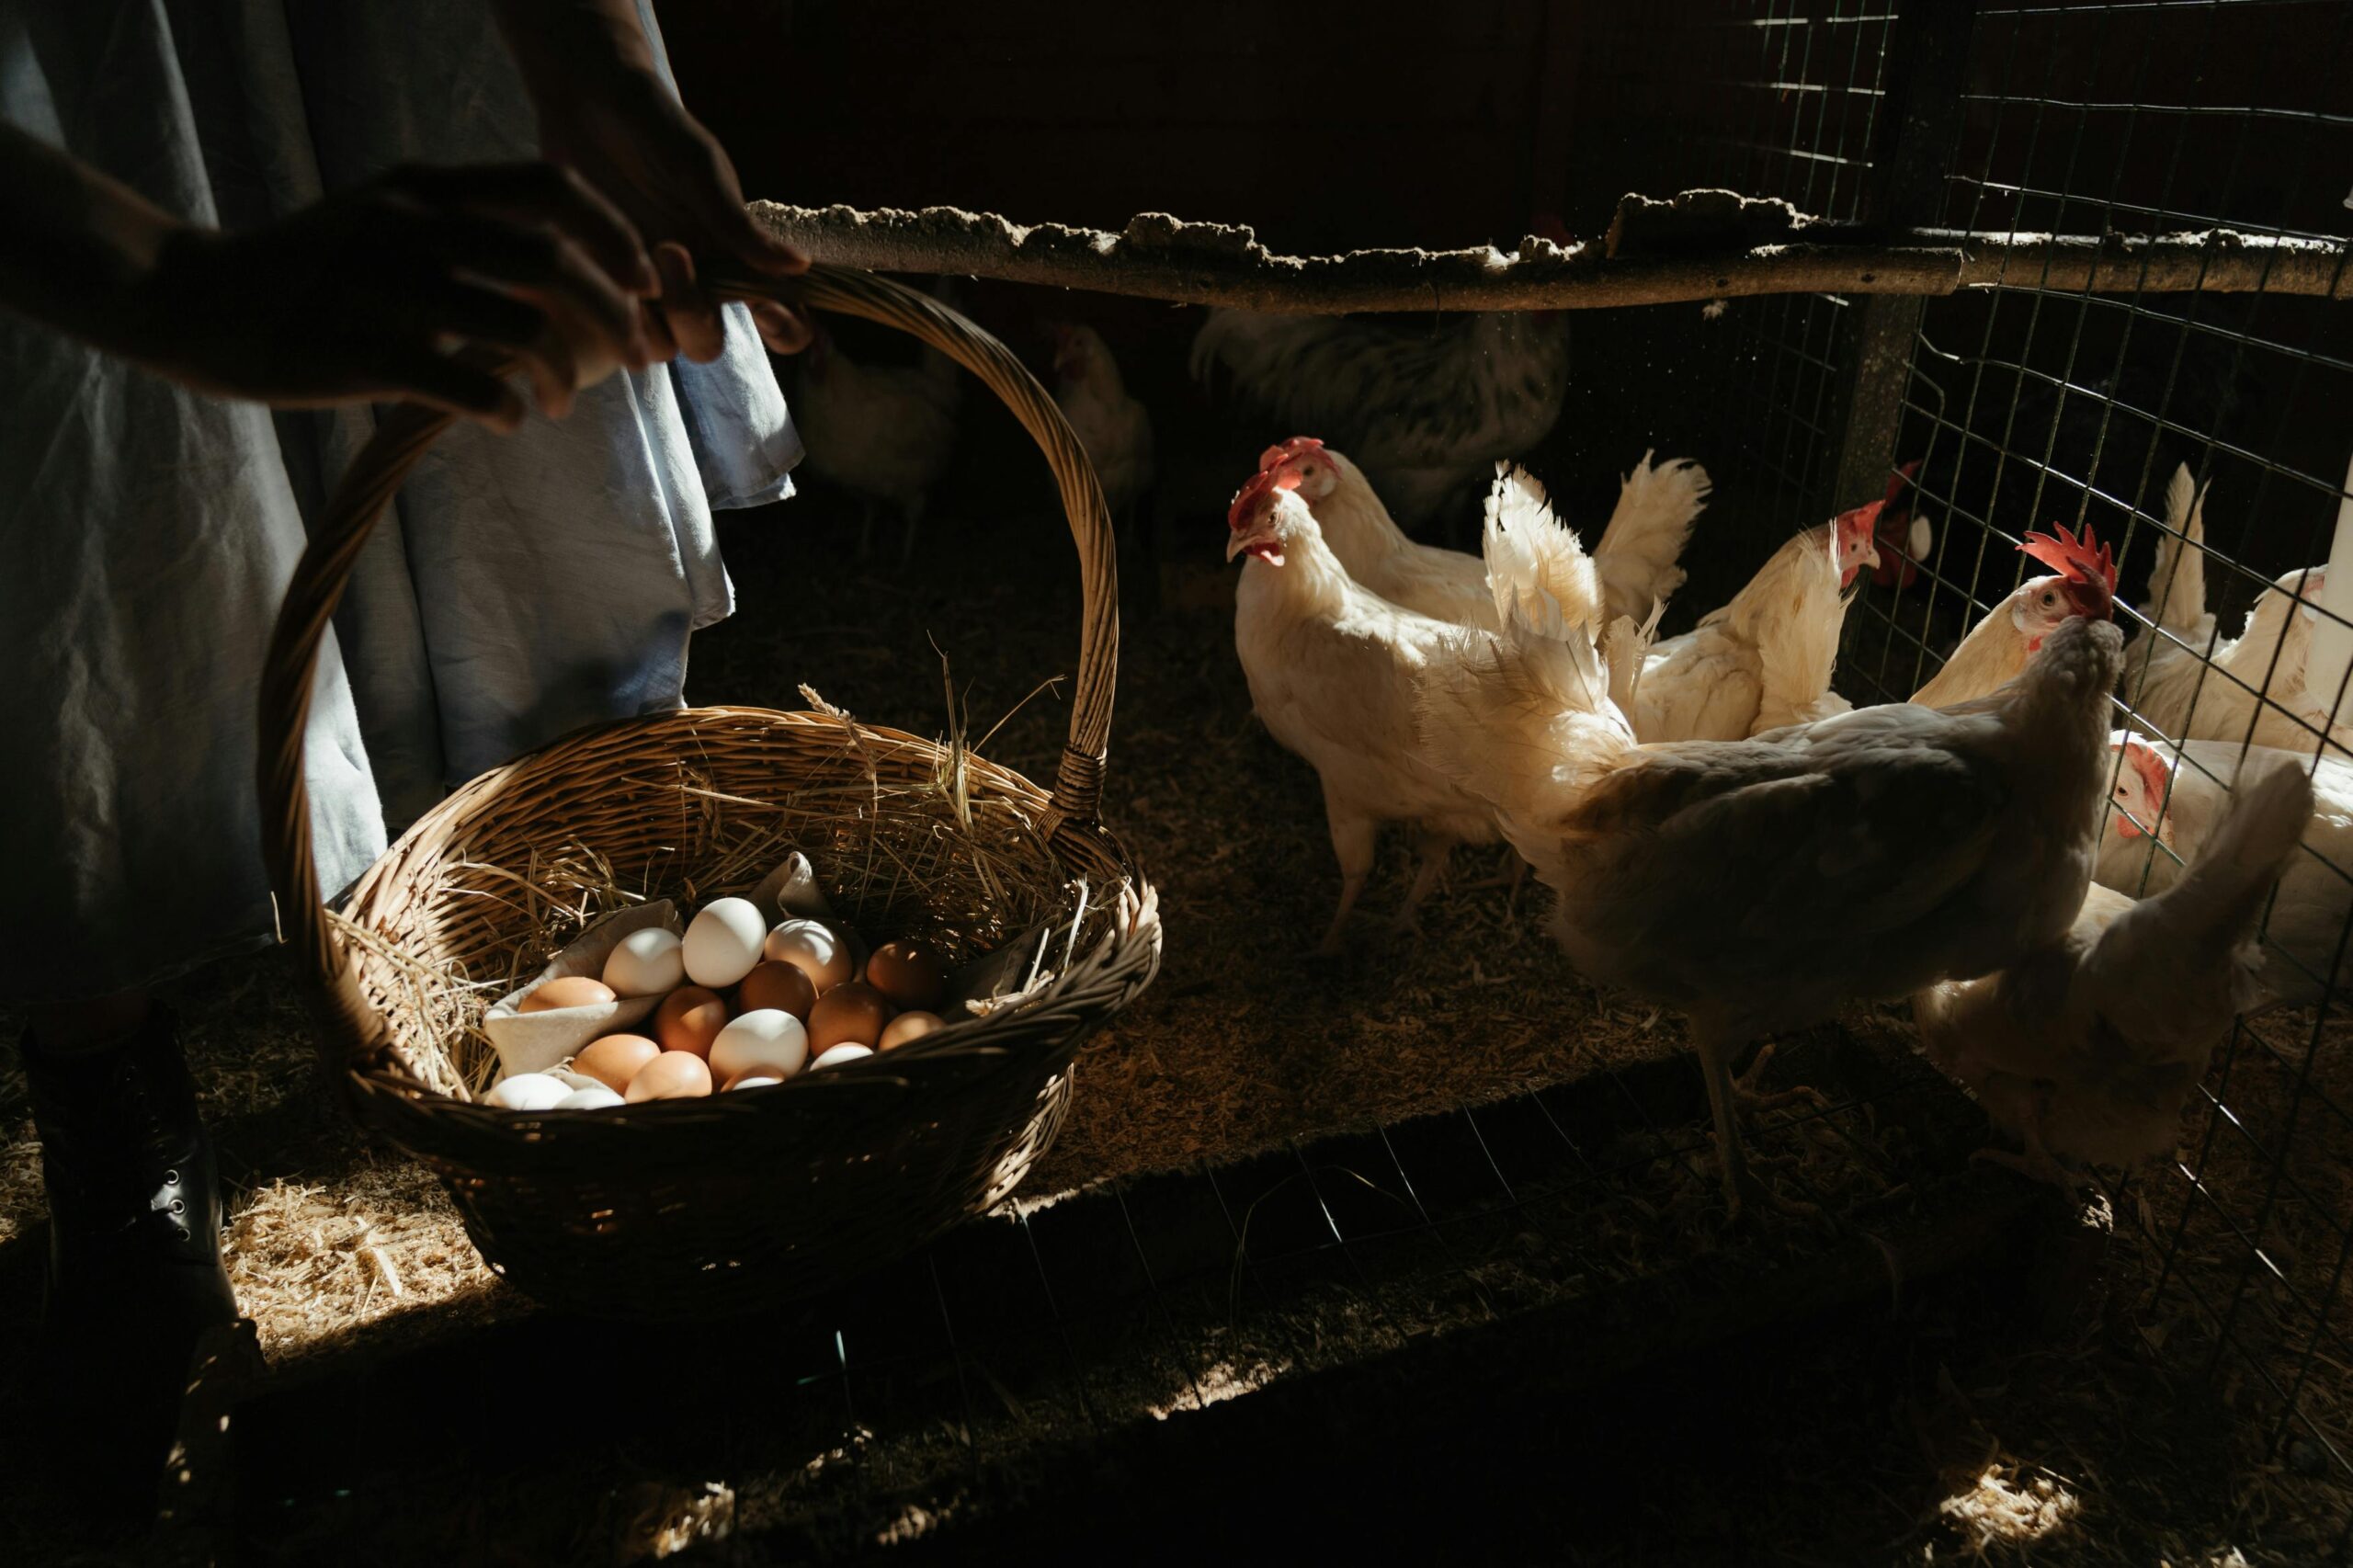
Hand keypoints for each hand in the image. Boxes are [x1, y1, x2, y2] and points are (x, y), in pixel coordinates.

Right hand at [131, 163, 660, 429]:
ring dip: (565, 374)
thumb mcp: (381, 215)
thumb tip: (559, 258)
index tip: (644, 278)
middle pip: (554, 262)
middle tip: (631, 355)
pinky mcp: (366, 353)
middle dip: (614, 314)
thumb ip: (459, 224)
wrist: (196, 300)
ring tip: (562, 399)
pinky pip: (473, 387)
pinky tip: (510, 420)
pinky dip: (510, 410)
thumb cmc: (305, 269)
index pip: (549, 187)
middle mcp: (413, 226)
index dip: (614, 233)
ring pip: (526, 330)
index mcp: (424, 189)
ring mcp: (389, 288)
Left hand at [524, 62, 813, 360]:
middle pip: (711, 342)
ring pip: (665, 345)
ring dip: (653, 319)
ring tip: (634, 264)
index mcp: (735, 256)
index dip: (784, 328)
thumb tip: (801, 267)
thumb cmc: (651, 125)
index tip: (764, 308)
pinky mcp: (605, 283)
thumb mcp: (698, 168)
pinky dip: (612, 317)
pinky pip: (615, 330)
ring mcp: (650, 287)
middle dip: (695, 315)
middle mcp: (698, 281)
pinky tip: (603, 272)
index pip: (782, 316)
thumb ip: (739, 223)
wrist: (582, 99)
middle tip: (670, 252)